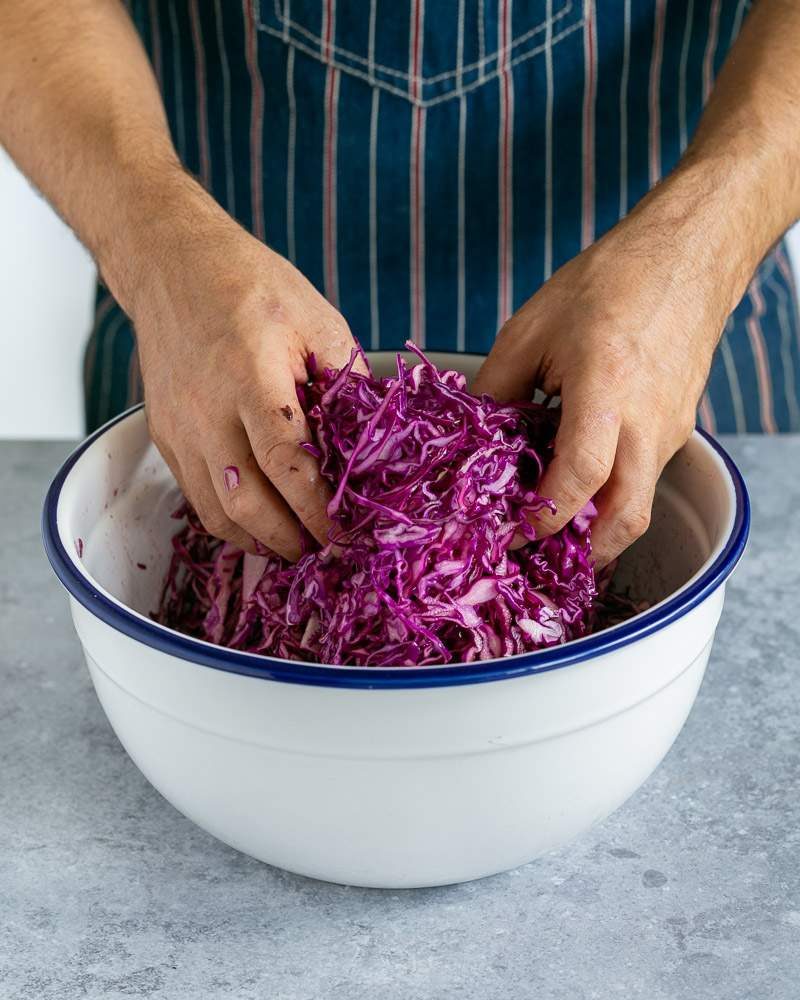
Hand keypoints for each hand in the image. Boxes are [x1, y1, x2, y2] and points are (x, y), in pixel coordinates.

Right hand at [127, 185, 361, 559]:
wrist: (172, 267)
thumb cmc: (250, 287)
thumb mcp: (316, 318)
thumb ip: (347, 379)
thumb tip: (375, 435)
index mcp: (250, 376)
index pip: (285, 462)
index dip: (318, 508)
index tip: (347, 534)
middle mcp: (207, 411)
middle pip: (247, 500)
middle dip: (291, 539)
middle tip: (328, 553)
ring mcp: (180, 428)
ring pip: (216, 511)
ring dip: (259, 541)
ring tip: (298, 549)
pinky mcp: (165, 436)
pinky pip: (196, 497)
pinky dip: (230, 523)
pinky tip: (261, 527)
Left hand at [473, 173, 739, 566]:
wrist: (686, 256)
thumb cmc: (609, 283)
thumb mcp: (531, 330)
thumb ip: (498, 390)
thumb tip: (473, 440)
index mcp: (607, 391)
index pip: (580, 480)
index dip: (542, 518)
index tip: (508, 534)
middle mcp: (648, 423)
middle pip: (625, 518)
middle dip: (582, 552)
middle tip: (538, 556)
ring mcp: (671, 430)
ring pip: (638, 503)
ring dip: (598, 528)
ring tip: (553, 528)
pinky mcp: (679, 428)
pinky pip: (644, 477)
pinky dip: (612, 495)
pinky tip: (579, 484)